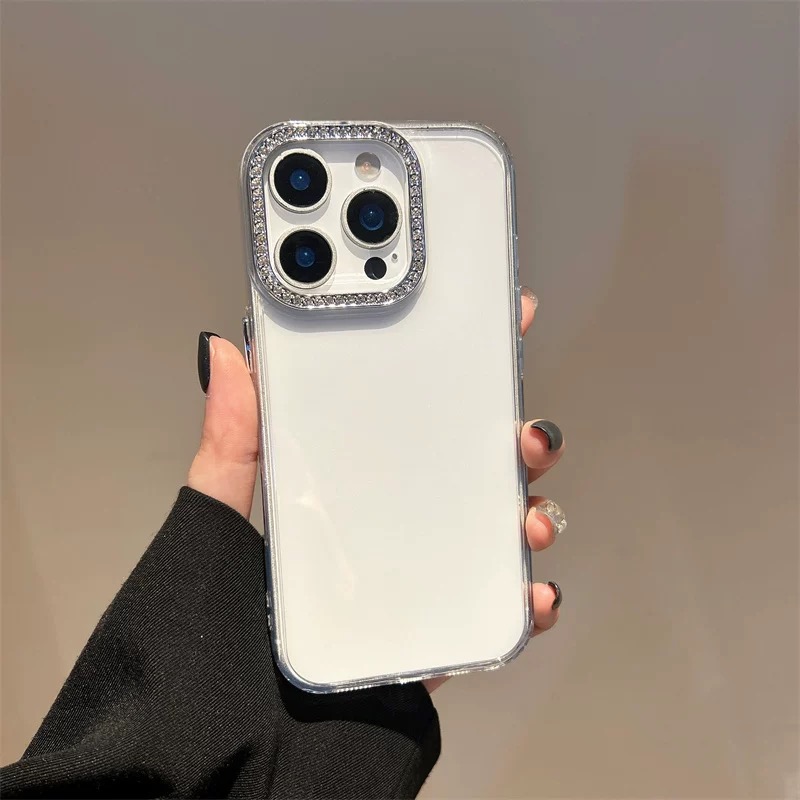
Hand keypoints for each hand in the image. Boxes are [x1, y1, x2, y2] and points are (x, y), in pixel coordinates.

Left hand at [187, 289, 564, 691]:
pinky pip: (492, 614)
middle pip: (468, 473)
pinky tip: (532, 593)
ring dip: (529, 516)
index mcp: (349, 486)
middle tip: (524, 431)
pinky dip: (525, 603)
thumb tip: (227, 352)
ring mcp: (417, 580)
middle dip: (511, 444)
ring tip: (528, 517)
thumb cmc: (214, 626)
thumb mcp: (221, 520)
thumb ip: (232, 444)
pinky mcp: (433, 635)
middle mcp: (391, 527)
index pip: (409, 417)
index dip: (457, 373)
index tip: (494, 330)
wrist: (228, 744)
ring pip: (493, 536)